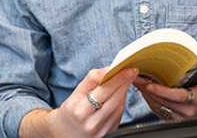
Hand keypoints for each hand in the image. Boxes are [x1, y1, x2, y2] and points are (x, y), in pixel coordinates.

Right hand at [22, 67, 137, 137]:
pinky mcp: (104, 133)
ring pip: (116, 105)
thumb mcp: (75, 94)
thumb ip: (91, 81)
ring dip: (124, 91)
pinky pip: (117, 115)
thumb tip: (110, 69)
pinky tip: (121, 96)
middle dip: (123, 81)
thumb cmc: (71, 110)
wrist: (64, 133)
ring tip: (127, 81)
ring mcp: (96, 128)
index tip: (122, 66)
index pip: (96, 84)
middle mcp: (85, 118)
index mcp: (75, 104)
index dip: (112, 74)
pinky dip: (121, 103)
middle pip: (109, 94)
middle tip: (131, 71)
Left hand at [132, 79, 196, 120]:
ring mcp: (181, 118)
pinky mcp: (175, 121)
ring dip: (146, 94)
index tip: (148, 84)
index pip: (176, 96)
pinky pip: (159, 111)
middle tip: (136, 77)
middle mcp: (188, 111)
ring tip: (137, 82)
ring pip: (158, 107)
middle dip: (147, 89)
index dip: (160, 90)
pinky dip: (151, 100)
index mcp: (196, 98)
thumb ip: (187, 74)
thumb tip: (171, 61)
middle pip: (162, 101)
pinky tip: (145, 92)